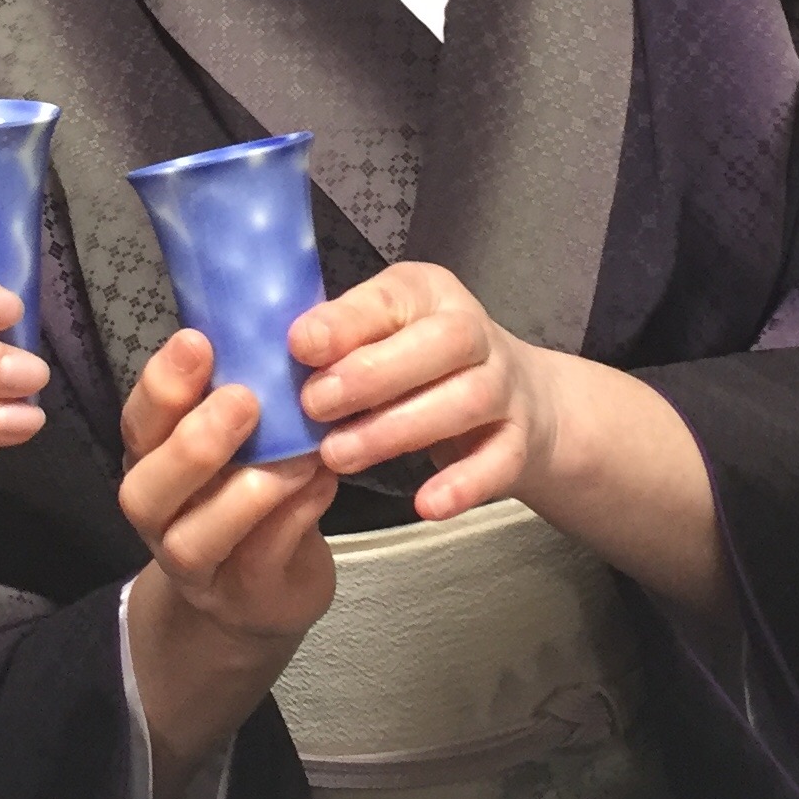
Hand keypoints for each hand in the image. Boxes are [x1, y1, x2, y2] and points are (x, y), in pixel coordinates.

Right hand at [118, 329, 336, 652]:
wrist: (264, 591)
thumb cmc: (252, 491)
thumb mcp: (238, 440)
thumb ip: (241, 393)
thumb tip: (280, 321)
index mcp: (151, 461)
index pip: (137, 424)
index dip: (161, 386)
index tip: (199, 341)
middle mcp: (158, 516)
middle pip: (146, 488)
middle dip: (194, 442)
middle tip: (244, 399)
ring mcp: (194, 566)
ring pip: (194, 538)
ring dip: (247, 492)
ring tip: (297, 454)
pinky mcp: (243, 598)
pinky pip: (259, 559)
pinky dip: (292, 519)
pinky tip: (321, 483)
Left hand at [291, 263, 562, 521]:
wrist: (519, 399)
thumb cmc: (419, 362)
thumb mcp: (381, 335)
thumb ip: (339, 342)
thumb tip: (280, 356)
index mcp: (428, 293)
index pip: (393, 298)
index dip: (347, 322)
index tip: (300, 346)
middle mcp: (474, 332)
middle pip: (441, 343)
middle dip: (372, 375)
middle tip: (313, 405)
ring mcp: (504, 387)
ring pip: (465, 400)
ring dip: (399, 429)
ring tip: (339, 456)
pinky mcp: (519, 441)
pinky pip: (499, 461)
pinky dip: (465, 484)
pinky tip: (425, 505)